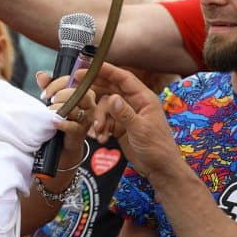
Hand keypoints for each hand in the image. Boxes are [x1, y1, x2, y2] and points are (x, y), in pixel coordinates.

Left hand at [37, 70, 95, 167]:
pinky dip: (61, 123)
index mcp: (84, 91)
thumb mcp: (53, 99)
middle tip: (50, 102)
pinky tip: (53, 122)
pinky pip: (72, 125)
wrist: (62, 142)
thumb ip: (48, 86)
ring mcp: (87, 117)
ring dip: (59, 109)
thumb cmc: (60, 117)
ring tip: (50, 112)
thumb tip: (40, 75)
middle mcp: (90, 103)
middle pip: (79, 93)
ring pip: (76, 108)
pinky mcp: (81, 131)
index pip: (73, 81)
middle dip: (61, 95)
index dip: (57, 84)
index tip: (45, 93)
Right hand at [90, 63, 181, 180]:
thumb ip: (125, 113)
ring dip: (98, 118)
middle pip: (112, 89)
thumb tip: (112, 97)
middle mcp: (135, 103)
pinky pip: (105, 121)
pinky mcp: (121, 126)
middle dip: (95, 90)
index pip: (124, 78)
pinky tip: (103, 139)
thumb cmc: (157, 148)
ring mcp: (127, 115)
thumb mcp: (140, 130)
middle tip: (76, 86)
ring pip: (105, 107)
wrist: (160, 169)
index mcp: (144, 99)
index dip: (106, 71)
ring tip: (99, 132)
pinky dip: (101, 129)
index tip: (89, 67)